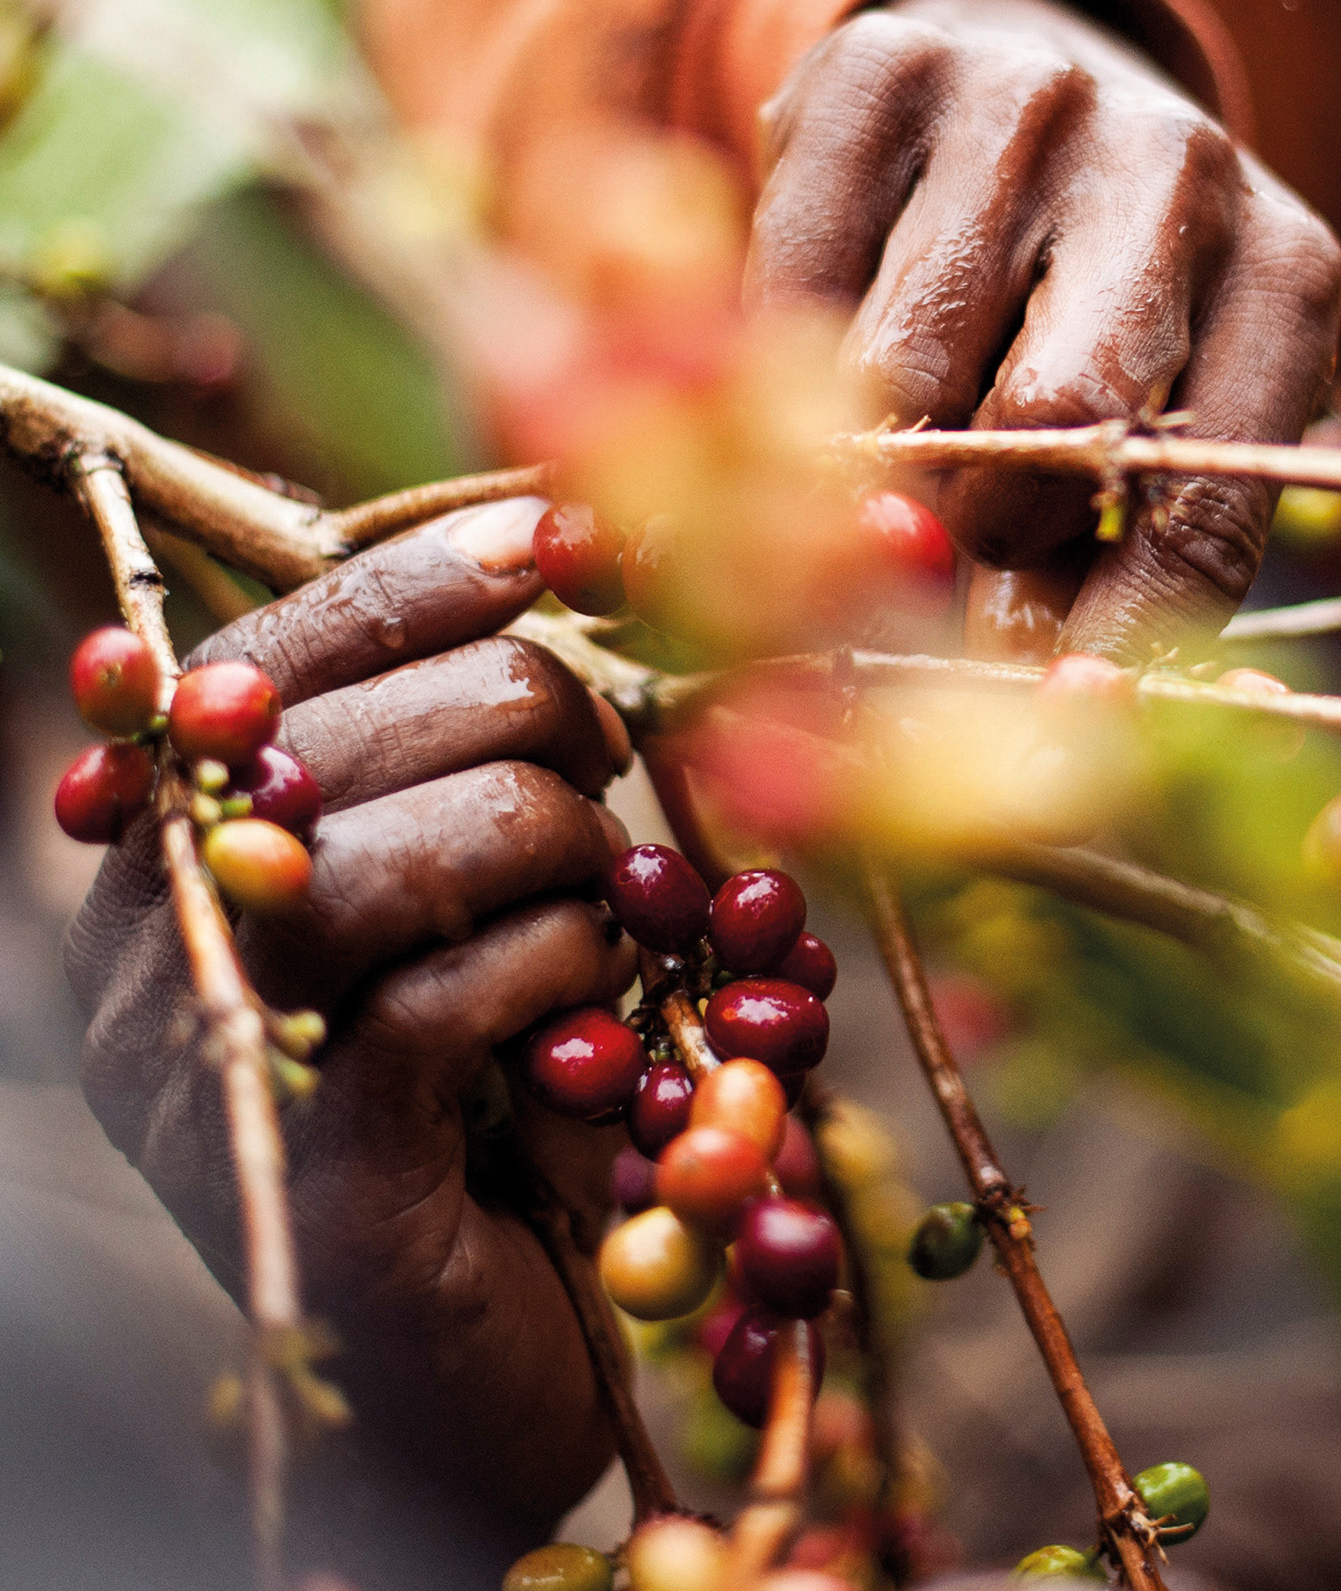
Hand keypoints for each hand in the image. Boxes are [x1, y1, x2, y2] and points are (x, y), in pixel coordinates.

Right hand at [64, 500, 631, 1538]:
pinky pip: (461, 990)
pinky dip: (569, 980)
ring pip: (424, 844)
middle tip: (611, 805)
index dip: (425, 578)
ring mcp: (219, 1052)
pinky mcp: (311, 1162)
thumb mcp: (466, 902)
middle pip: (373, 724)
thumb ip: (460, 754)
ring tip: (604, 931)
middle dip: (550, 731)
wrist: (468, 1370)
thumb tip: (551, 545)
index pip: (280, 646)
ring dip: (573, 864)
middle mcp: (162, 934)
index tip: (563, 537)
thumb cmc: (483, 1108)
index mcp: (181, 842)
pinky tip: (587, 1028)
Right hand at [747, 0, 1340, 656]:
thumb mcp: (1159, 411)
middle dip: (987, 527)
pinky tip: (819, 338)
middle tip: (953, 542)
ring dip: (877, 447)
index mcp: (1286, 271)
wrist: (1018, 63)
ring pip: (900, 369)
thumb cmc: (1099, 295)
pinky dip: (776, 354)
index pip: (1206, 505)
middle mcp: (1177, 164)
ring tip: (892, 433)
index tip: (1040, 717)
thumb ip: (1117, 559)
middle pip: (1053, 419)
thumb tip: (1051, 706)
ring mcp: (1026, 97)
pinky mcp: (879, 64)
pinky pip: (789, 284)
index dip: (1116, 638)